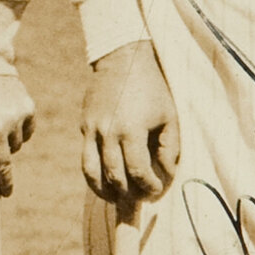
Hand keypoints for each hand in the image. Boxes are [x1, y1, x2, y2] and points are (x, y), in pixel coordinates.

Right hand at [81, 39, 178, 205]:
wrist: (122, 57)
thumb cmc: (152, 87)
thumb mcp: (170, 116)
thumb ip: (169, 149)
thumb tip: (165, 175)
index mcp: (131, 130)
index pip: (137, 173)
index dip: (148, 187)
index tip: (156, 190)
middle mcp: (107, 132)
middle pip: (114, 178)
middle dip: (128, 194)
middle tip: (140, 196)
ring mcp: (91, 130)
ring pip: (91, 174)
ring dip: (104, 191)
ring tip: (117, 197)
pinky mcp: (84, 126)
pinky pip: (85, 158)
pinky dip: (94, 174)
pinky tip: (107, 179)